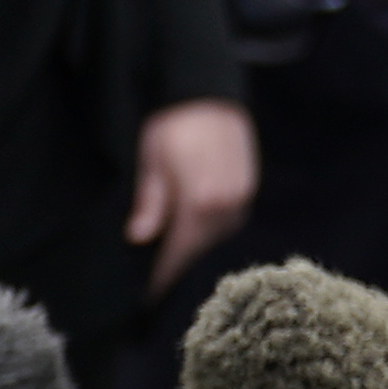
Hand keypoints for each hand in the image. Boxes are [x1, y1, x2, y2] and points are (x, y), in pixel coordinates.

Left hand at [128, 96, 259, 288]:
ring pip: (215, 238)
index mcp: (201, 201)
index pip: (179, 252)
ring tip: (168, 263)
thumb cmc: (169, 123)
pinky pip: (227, 221)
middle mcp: (228, 203)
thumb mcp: (149, 160)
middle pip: (199, 249)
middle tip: (152, 285)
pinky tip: (190, 235)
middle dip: (176, 267)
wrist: (204, 91)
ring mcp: (242, 195)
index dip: (161, 275)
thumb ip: (150, 202)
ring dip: (193, 250)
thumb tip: (139, 239)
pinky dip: (207, 233)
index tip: (144, 296)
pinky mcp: (248, 186)